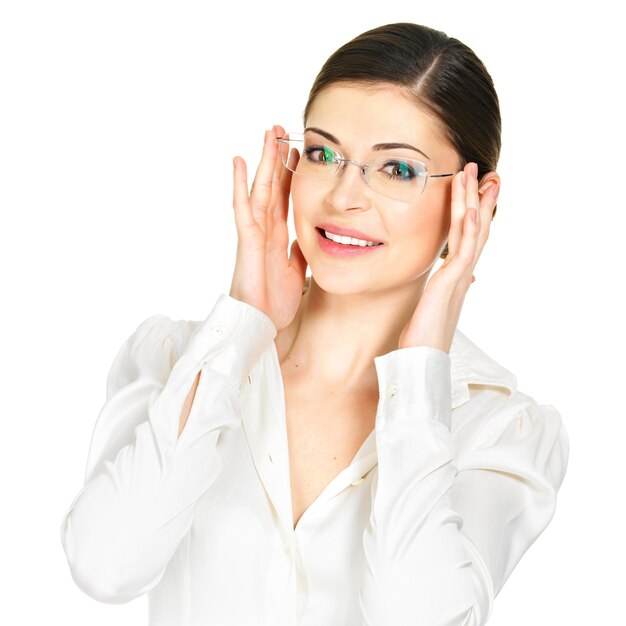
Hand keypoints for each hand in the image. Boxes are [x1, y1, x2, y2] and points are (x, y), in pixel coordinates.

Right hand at [229, 125, 307, 330]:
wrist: (260, 324)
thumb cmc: (273, 302)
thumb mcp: (296, 272)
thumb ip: (299, 252)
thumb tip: (308, 237)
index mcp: (277, 236)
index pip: (285, 198)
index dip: (290, 175)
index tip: (298, 153)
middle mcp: (265, 230)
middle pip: (272, 186)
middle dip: (277, 159)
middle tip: (281, 130)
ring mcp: (254, 233)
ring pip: (260, 190)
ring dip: (263, 162)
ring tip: (267, 135)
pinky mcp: (247, 241)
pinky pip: (243, 209)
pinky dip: (239, 185)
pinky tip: (238, 163)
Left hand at [397, 162, 499, 352]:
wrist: (423, 361)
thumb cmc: (424, 338)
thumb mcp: (433, 307)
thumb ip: (444, 290)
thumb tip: (462, 281)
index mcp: (457, 276)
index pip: (469, 237)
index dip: (476, 211)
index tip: (478, 188)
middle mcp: (462, 274)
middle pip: (476, 228)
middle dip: (480, 197)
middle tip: (485, 171)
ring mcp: (459, 277)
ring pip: (471, 232)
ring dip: (474, 201)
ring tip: (475, 175)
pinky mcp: (450, 284)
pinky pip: (462, 251)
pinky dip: (468, 229)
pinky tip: (471, 209)